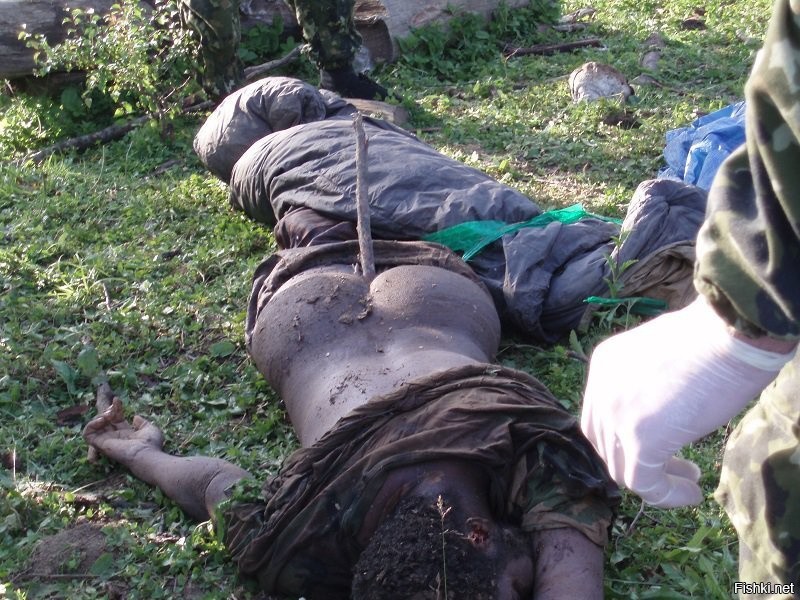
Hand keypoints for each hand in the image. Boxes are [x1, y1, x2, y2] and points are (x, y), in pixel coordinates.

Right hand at [83, 398, 164, 466]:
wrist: (146, 454)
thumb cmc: (150, 444)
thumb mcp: (149, 429)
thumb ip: (142, 422)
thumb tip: (135, 417)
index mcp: (126, 433)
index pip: (116, 418)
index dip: (116, 408)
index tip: (117, 399)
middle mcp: (115, 437)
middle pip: (105, 420)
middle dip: (107, 410)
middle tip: (113, 407)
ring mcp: (106, 441)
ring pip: (95, 426)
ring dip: (99, 416)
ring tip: (108, 414)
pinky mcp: (99, 444)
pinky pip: (87, 434)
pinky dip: (91, 424)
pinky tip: (102, 420)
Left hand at [580, 296, 793, 507]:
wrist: (727, 334)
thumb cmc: (710, 338)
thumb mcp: (661, 356)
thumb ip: (648, 382)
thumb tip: (660, 410)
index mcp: (604, 365)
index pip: (601, 414)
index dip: (625, 437)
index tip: (661, 444)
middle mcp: (600, 389)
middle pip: (604, 442)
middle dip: (635, 460)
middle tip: (675, 466)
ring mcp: (615, 414)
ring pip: (620, 466)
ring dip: (654, 480)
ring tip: (687, 480)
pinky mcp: (640, 439)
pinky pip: (643, 482)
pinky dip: (665, 495)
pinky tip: (691, 493)